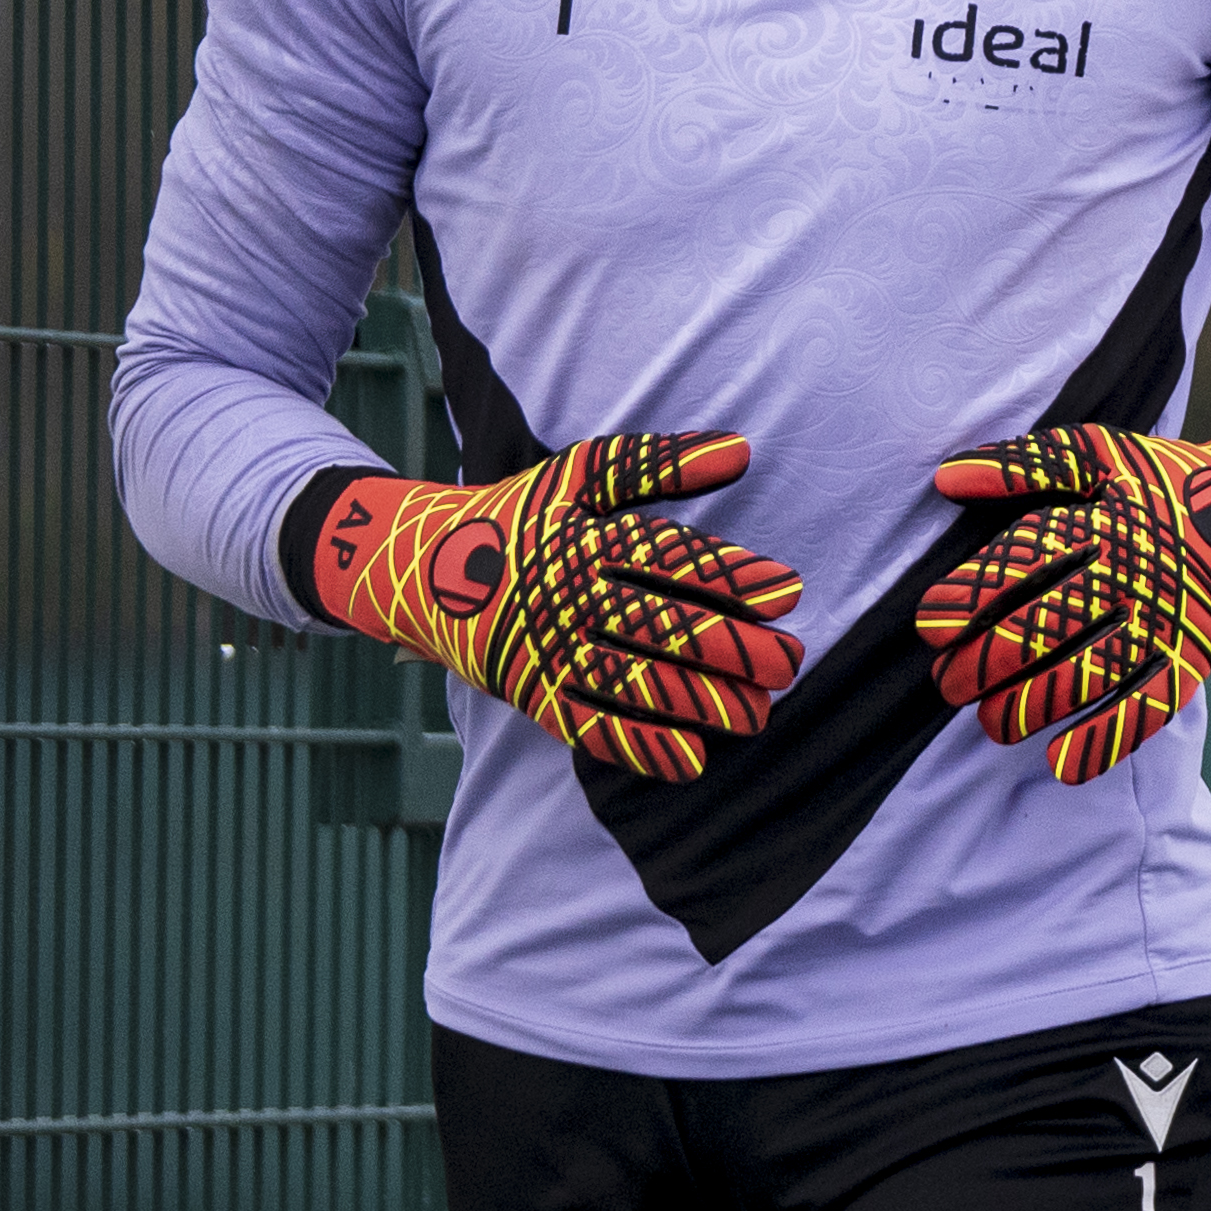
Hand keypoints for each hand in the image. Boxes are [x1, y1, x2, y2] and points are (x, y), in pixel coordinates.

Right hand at [304, 432, 806, 779]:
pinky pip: (589, 727)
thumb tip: (742, 450)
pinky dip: (638, 746)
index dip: (728, 574)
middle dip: (730, 648)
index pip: (665, 556)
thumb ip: (658, 463)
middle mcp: (564, 597)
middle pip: (658, 625)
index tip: (787, 592)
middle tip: (789, 663)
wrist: (421, 570)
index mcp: (580, 538)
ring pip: (631, 682)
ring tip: (757, 714)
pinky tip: (691, 760)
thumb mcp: (579, 475)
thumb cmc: (522, 516)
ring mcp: (546, 651)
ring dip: (699, 702)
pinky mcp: (532, 696)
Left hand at [912, 407, 1210, 783]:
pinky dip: (1106, 739)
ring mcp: (1168, 621)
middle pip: (1052, 622)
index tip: (932, 624)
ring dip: (1033, 705)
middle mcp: (1137, 572)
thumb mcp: (1102, 456)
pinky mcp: (1195, 660)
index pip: (1030, 556)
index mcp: (1107, 519)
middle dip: (990, 660)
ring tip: (989, 723)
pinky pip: (1149, 707)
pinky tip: (1060, 764)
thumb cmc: (1166, 485)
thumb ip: (1026, 464)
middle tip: (948, 683)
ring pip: (1092, 673)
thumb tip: (947, 478)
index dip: (976, 591)